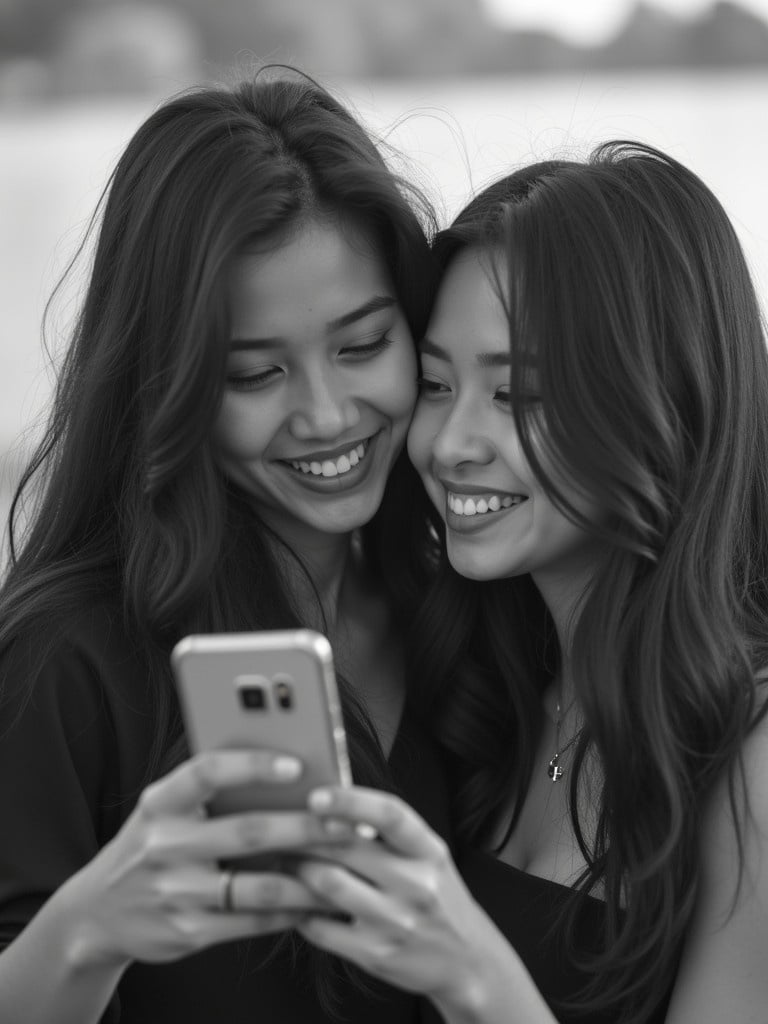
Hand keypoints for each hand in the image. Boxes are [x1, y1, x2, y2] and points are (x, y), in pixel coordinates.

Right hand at [55, 750, 347, 970]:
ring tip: (344, 867)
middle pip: (249, 832)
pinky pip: (253, 922)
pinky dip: (290, 912)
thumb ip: (210, 790)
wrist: (98, 911)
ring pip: (259, 886)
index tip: (296, 765)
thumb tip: (286, 770)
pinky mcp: (188, 932)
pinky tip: (315, 901)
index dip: (252, 766)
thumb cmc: (151, 844)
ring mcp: (176, 892)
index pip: (207, 772)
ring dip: (309, 878)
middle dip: (306, 827)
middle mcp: (164, 845)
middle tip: (347, 822)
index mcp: (160, 803)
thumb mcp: (164, 809)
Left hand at [295, 786, 514, 1016]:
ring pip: (327, 884)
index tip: (316, 794)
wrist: (467, 960)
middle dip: (304, 834)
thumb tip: (329, 805)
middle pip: (347, 847)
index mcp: (429, 850)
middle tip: (278, 825)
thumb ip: (388, 832)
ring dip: (297, 868)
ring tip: (282, 858)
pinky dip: (300, 911)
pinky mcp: (376, 954)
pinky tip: (294, 901)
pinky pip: (322, 927)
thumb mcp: (427, 856)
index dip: (350, 801)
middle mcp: (416, 884)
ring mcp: (396, 921)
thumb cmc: (437, 896)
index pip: (390, 814)